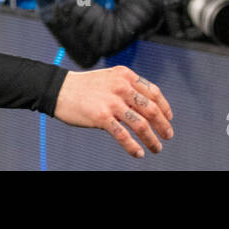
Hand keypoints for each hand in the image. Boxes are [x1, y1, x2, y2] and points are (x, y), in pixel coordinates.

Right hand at [52, 67, 174, 157]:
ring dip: (152, 139)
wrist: (59, 89)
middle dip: (163, 125)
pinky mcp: (101, 117)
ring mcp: (112, 102)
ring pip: (140, 125)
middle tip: (168, 135)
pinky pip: (123, 135)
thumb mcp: (110, 78)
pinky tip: (138, 153)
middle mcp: (121, 87)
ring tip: (156, 148)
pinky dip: (133, 147)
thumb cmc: (84, 86)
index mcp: (126, 75)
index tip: (169, 118)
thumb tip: (146, 106)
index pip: (153, 92)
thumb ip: (127, 87)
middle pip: (151, 109)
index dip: (164, 107)